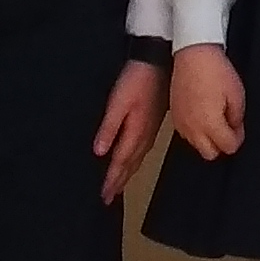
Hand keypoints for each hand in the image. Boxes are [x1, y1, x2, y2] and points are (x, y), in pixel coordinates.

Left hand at [96, 59, 164, 201]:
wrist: (159, 61)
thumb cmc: (137, 80)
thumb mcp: (118, 102)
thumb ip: (109, 128)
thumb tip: (99, 153)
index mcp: (135, 132)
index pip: (120, 162)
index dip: (111, 180)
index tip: (103, 197)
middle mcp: (144, 136)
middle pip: (130, 165)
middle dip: (118, 182)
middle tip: (108, 199)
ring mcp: (150, 130)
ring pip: (137, 159)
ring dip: (127, 174)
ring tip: (118, 187)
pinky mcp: (152, 123)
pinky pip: (143, 150)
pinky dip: (135, 161)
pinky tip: (133, 161)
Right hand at [169, 45, 245, 158]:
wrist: (194, 54)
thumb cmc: (215, 71)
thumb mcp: (237, 95)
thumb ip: (237, 119)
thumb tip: (235, 130)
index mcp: (210, 124)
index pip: (228, 147)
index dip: (237, 139)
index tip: (238, 128)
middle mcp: (193, 128)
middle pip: (210, 154)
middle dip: (221, 145)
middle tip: (228, 128)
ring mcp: (181, 122)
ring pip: (196, 145)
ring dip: (207, 139)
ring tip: (214, 119)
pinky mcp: (174, 115)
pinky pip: (186, 134)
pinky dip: (195, 131)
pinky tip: (202, 116)